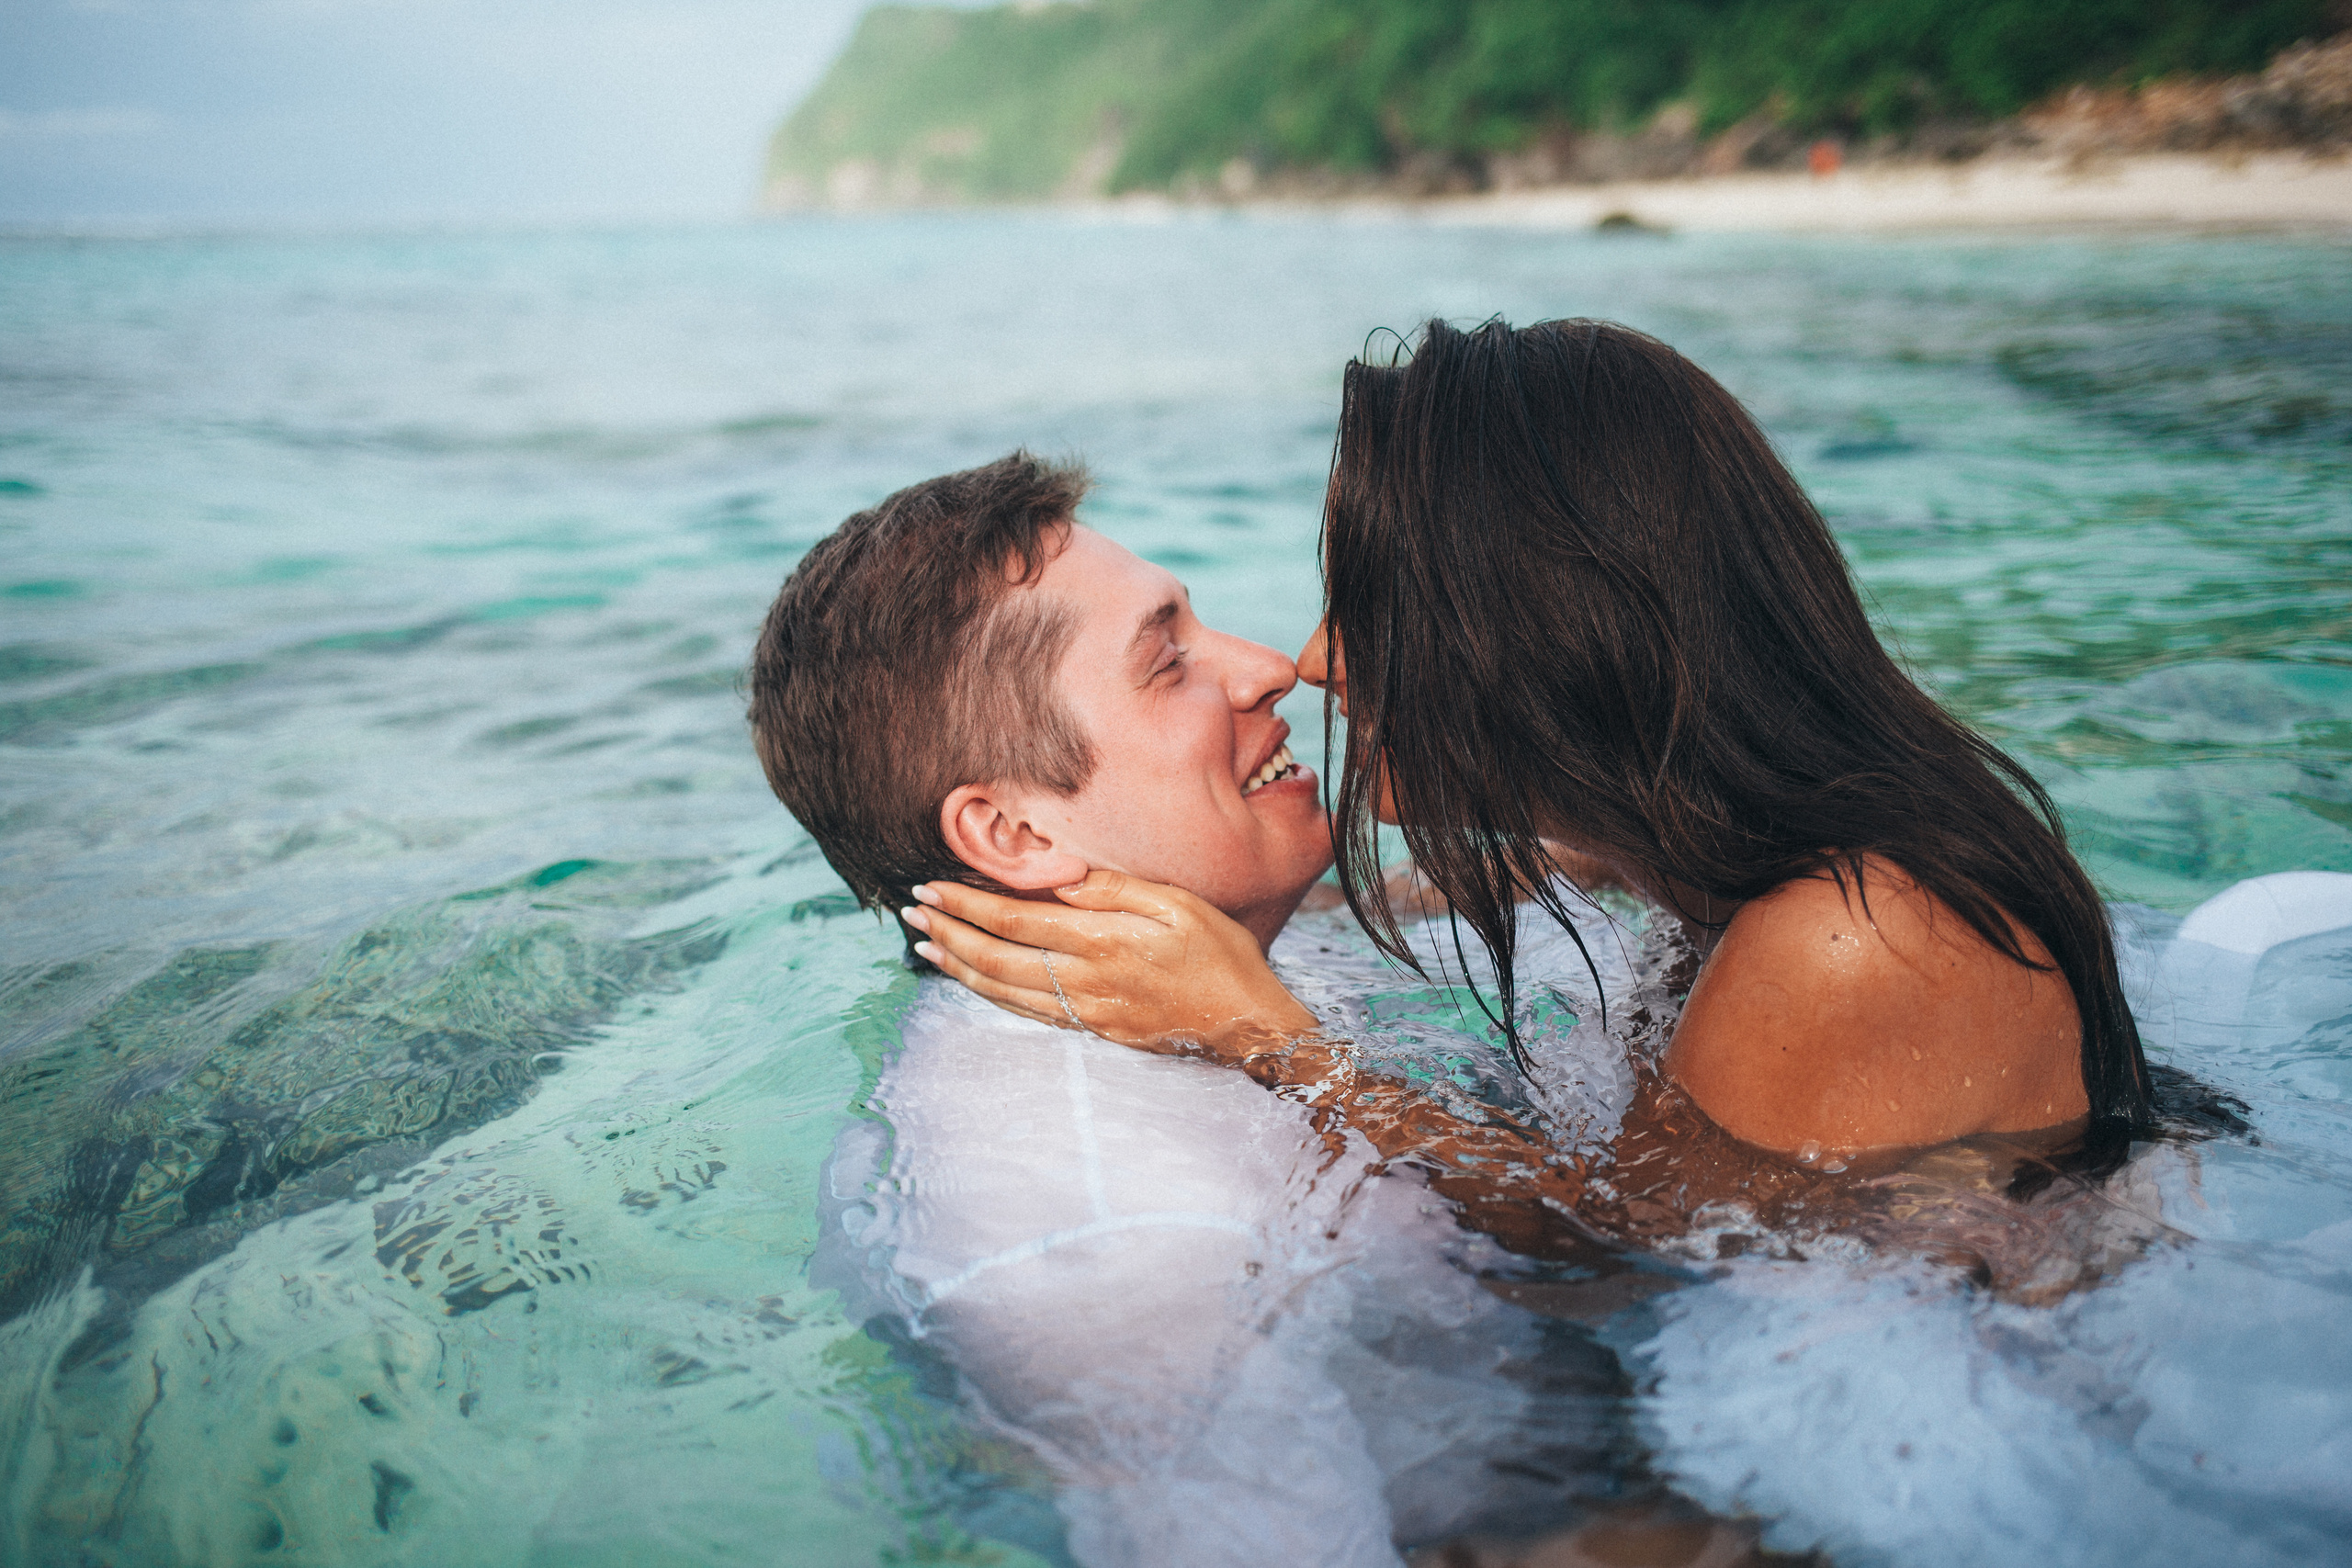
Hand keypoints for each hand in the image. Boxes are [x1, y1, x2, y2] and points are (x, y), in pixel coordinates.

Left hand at [902, 870, 1319, 1057]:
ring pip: (1004, 991)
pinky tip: (974, 981)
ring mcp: (1087, 1011)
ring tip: (926, 948)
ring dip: (959, 968)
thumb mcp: (1177, 904)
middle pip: (996, 958)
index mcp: (1103, 942)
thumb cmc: (1221, 955)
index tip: (931, 888)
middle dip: (949, 933)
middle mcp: (1086, 980)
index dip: (967, 904)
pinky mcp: (1094, 1030)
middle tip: (912, 914)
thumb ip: (1115, 889)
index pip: (1015, 920)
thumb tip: (1059, 876)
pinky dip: (991, 996)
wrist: (1248, 1024)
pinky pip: (1029, 1013)